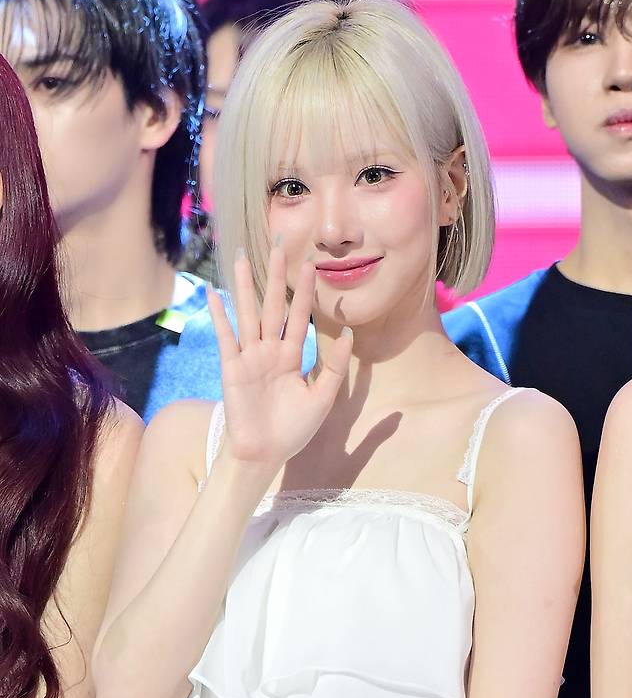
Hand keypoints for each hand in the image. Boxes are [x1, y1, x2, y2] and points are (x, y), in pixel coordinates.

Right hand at [207, 245, 351, 470]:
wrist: (265, 455)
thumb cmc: (293, 430)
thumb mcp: (322, 397)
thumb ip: (333, 367)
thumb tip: (350, 335)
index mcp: (291, 357)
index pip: (299, 316)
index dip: (305, 291)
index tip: (312, 262)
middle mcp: (269, 351)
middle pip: (274, 305)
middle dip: (277, 275)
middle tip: (280, 242)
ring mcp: (249, 357)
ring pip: (249, 313)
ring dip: (245, 284)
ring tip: (242, 254)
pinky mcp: (232, 368)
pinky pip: (226, 337)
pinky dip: (220, 315)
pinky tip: (215, 292)